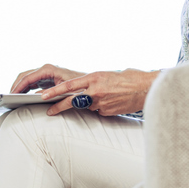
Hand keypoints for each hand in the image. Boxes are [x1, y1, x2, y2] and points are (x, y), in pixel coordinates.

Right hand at [10, 64, 85, 93]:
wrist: (88, 84)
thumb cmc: (79, 86)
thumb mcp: (65, 91)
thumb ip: (50, 94)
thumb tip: (38, 98)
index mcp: (48, 70)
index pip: (28, 77)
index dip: (18, 86)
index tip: (12, 95)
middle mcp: (45, 69)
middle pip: (24, 76)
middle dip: (16, 86)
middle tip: (9, 98)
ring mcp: (45, 74)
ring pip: (26, 79)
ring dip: (19, 88)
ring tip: (13, 99)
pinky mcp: (46, 79)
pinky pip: (31, 83)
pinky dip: (25, 89)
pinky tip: (21, 97)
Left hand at [41, 69, 162, 115]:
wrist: (146, 88)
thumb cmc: (128, 78)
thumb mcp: (106, 76)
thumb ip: (92, 83)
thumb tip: (83, 91)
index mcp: (94, 78)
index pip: (69, 86)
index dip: (54, 91)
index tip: (43, 96)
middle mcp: (95, 90)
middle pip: (72, 100)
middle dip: (58, 106)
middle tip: (49, 111)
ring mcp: (101, 102)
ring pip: (87, 106)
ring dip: (91, 103)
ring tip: (106, 96)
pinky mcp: (106, 112)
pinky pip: (98, 111)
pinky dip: (102, 108)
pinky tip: (113, 102)